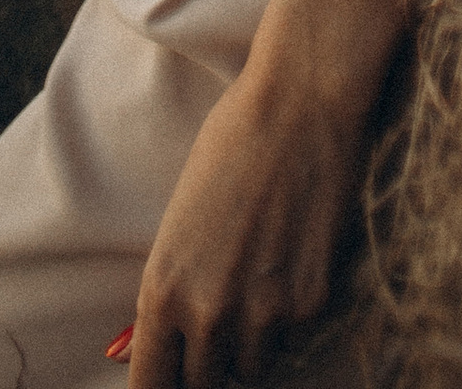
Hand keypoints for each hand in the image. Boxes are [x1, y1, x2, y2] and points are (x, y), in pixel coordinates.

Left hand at [126, 52, 373, 385]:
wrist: (302, 100)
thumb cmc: (233, 142)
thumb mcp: (181, 218)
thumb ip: (171, 286)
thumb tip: (157, 341)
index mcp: (162, 290)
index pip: (150, 385)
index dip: (161, 387)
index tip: (170, 380)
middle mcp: (208, 313)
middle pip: (204, 383)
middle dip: (208, 362)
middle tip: (219, 323)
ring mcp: (263, 313)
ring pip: (251, 366)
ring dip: (252, 341)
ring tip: (259, 281)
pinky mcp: (311, 302)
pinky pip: (294, 333)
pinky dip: (292, 310)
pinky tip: (293, 256)